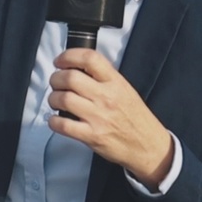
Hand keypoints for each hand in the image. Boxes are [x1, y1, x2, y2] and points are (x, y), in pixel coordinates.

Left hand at [48, 49, 174, 188]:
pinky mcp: (92, 136)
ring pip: (63, 99)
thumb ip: (104, 77)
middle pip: (70, 78)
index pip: (89, 58)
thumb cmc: (136, 118)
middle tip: (55, 83)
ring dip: (53, 99)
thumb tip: (78, 67)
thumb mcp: (125, 89)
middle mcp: (106, 97)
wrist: (148, 145)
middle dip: (55, 79)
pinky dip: (53, 121)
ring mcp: (99, 117)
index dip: (68, 56)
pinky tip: (56, 120)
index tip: (60, 61)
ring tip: (56, 101)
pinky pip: (63, 125)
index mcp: (115, 82)